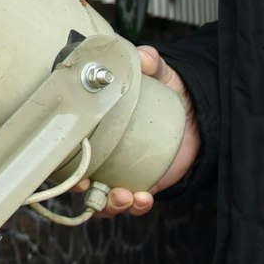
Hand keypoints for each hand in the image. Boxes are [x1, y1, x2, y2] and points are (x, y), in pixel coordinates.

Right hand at [83, 45, 200, 218]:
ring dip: (110, 205)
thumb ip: (152, 61)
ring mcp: (125, 171)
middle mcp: (106, 152)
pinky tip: (144, 198)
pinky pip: (134, 203)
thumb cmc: (170, 91)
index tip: (68, 165)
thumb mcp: (160, 73)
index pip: (71, 146)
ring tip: (125, 196)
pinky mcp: (146, 184)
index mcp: (99, 126)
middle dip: (83, 191)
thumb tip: (142, 57)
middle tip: (90, 186)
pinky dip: (136, 206)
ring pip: (106, 200)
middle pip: (82, 180)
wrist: (200, 111)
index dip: (63, 161)